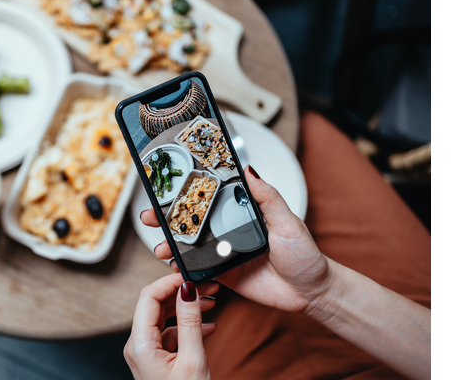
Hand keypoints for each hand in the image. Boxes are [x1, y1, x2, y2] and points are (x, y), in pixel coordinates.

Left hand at [124, 273, 218, 379]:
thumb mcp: (193, 360)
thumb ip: (190, 323)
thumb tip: (188, 290)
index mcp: (140, 345)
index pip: (148, 297)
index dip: (170, 282)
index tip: (190, 276)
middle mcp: (137, 346)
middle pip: (155, 305)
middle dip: (181, 293)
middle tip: (206, 287)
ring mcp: (145, 352)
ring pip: (163, 317)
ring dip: (186, 308)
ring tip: (209, 303)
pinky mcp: (155, 358)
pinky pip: (169, 332)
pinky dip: (186, 326)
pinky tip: (206, 326)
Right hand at [143, 165, 330, 313]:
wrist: (311, 292)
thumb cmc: (304, 254)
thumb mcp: (288, 221)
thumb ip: (267, 197)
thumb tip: (249, 169)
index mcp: (242, 213)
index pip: (210, 199)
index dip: (187, 194)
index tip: (166, 188)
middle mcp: (229, 231)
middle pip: (193, 222)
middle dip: (167, 219)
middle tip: (150, 216)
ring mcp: (224, 253)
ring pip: (191, 246)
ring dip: (171, 245)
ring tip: (160, 246)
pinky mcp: (224, 275)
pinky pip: (199, 271)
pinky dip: (184, 269)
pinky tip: (174, 266)